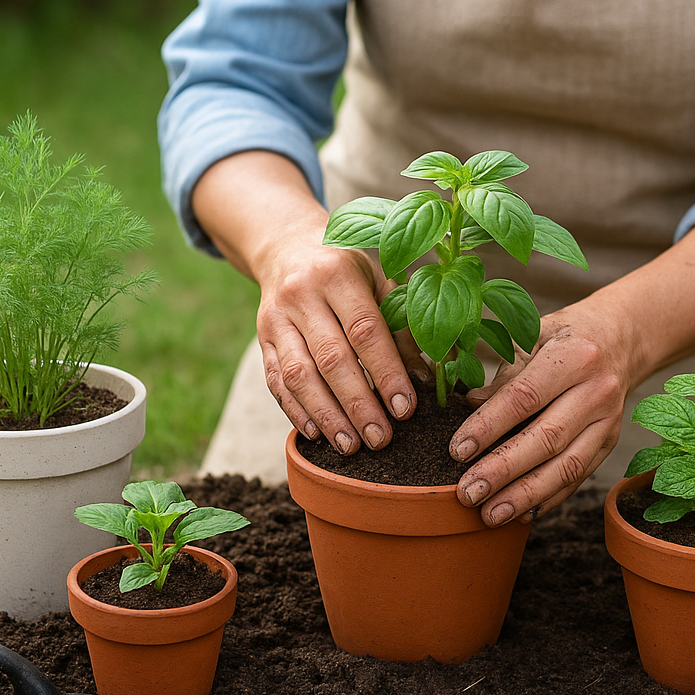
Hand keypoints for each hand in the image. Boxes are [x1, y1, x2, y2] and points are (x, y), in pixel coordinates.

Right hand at [192, 151, 427, 454]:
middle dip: (358, 404)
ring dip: (326, 416)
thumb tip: (432, 376)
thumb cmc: (348, 270)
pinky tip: (316, 434)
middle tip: (380, 439)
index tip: (405, 408)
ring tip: (351, 446)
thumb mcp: (380, 279)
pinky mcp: (262, 339)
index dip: (386, 373)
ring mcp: (275, 319)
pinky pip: (275, 381)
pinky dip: (296, 410)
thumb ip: (405, 324)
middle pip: (331, 359)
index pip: (365, 331)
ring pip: (298, 375)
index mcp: (339, 274)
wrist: (288, 248)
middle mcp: (302, 295)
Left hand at [451, 295, 638, 526]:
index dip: (489, 426)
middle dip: (504, 470)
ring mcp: (608, 422)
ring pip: (567, 466)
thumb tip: (468, 404)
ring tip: (490, 515)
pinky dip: (549, 499)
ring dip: (526, 495)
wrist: (620, 339)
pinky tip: (521, 514)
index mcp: (574, 357)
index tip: (457, 450)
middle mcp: (597, 391)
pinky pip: (579, 477)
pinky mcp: (609, 443)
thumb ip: (503, 372)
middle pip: (547, 438)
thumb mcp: (533, 335)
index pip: (525, 397)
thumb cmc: (565, 336)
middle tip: (468, 493)